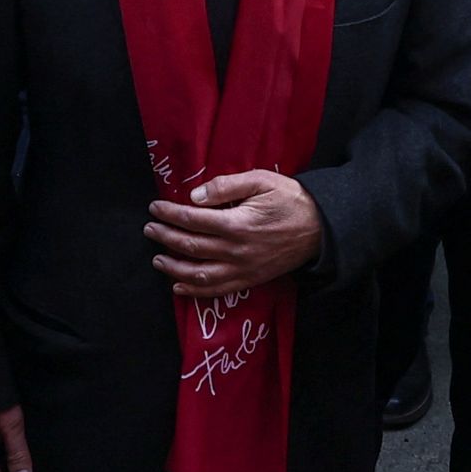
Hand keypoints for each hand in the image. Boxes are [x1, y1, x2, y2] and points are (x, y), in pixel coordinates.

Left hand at [147, 169, 324, 298]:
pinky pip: (217, 290)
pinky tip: (179, 285)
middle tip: (149, 228)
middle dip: (166, 237)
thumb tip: (194, 197)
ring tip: (157, 258)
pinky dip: (195, 291)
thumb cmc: (289, 199)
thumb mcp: (261, 180)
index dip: (170, 214)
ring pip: (199, 274)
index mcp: (238, 223)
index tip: (155, 207)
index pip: (193, 220)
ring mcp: (243, 270)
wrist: (320, 227)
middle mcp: (237, 251)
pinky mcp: (250, 280)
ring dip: (174, 267)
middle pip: (191, 247)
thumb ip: (226, 186)